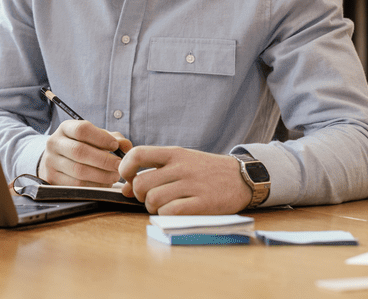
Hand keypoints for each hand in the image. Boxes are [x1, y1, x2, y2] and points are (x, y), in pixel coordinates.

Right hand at [38, 119, 132, 185]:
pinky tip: (104, 183)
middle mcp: (54, 143)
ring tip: (114, 175)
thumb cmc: (83, 146)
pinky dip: (94, 185)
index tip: (115, 146)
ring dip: (101, 175)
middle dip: (104, 160)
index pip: (82, 129)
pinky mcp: (52, 179)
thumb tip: (126, 145)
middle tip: (119, 165)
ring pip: (78, 171)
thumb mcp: (96, 137)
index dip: (101, 138)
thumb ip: (113, 138)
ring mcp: (51, 162)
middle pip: (80, 151)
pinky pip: (76, 185)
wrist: (59, 160)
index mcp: (65, 128)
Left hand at [117, 146, 251, 214]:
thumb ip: (156, 169)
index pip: (138, 154)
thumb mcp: (182, 160)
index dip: (126, 168)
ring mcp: (192, 185)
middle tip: (149, 197)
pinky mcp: (202, 203)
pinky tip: (173, 212)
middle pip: (141, 183)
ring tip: (163, 205)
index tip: (127, 179)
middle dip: (139, 195)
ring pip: (153, 199)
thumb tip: (125, 187)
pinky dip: (166, 215)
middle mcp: (181, 167)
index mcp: (174, 153)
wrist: (241, 177)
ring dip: (152, 207)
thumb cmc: (206, 170)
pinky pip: (171, 211)